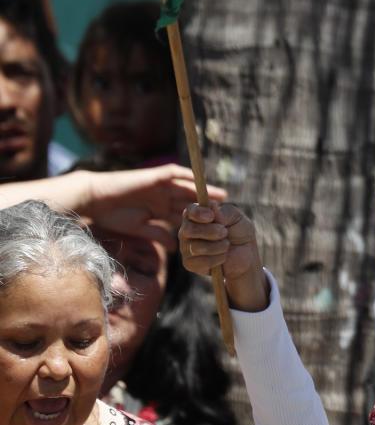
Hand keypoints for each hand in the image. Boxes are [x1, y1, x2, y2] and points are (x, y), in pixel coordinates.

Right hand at [0, 166, 226, 251]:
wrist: (96, 200)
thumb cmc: (114, 216)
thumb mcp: (141, 229)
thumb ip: (159, 236)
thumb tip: (178, 249)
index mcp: (161, 209)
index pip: (186, 215)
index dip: (202, 221)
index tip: (218, 229)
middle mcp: (164, 196)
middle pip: (191, 201)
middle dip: (209, 206)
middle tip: (228, 213)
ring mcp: (160, 186)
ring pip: (188, 188)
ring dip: (204, 192)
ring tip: (221, 197)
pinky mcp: (154, 176)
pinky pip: (175, 174)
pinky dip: (188, 178)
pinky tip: (201, 183)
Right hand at [180, 202, 267, 310]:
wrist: (246, 257)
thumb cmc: (241, 234)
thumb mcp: (238, 219)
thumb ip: (225, 212)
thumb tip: (212, 209)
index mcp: (200, 216)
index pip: (189, 211)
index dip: (198, 213)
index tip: (212, 216)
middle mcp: (189, 231)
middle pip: (188, 228)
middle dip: (209, 232)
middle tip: (225, 234)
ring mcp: (188, 248)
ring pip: (192, 246)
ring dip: (214, 247)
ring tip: (227, 246)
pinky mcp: (191, 264)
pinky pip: (196, 262)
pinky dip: (212, 260)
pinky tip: (222, 259)